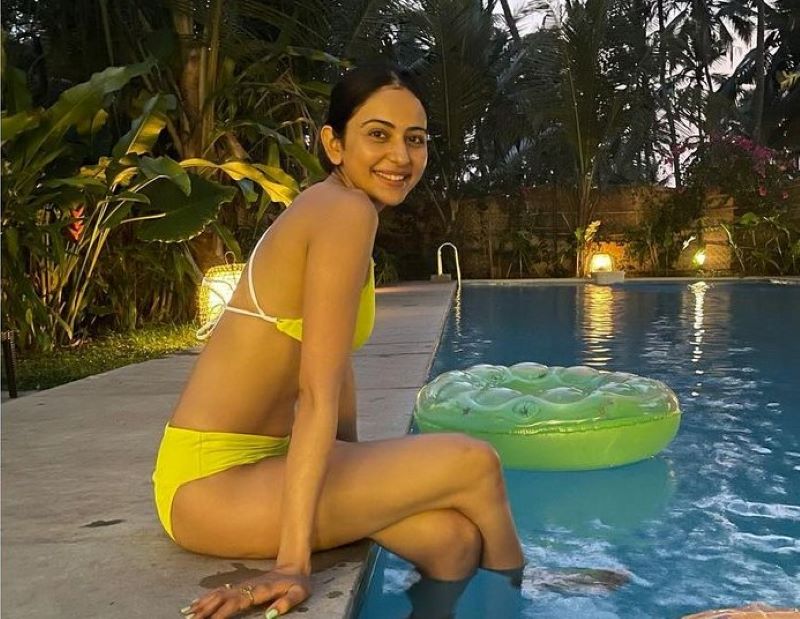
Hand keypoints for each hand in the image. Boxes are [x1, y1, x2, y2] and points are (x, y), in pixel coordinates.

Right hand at [181, 568, 310, 618]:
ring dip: (203, 603)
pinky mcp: (241, 586)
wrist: (294, 566)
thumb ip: (286, 603)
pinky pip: (220, 592)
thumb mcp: (299, 593)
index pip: (237, 602)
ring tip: (187, 613)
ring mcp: (243, 585)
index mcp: (260, 590)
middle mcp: (248, 586)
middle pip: (223, 598)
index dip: (222, 612)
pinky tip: (195, 604)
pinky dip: (207, 598)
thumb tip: (270, 616)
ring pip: (219, 594)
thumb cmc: (297, 583)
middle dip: (206, 610)